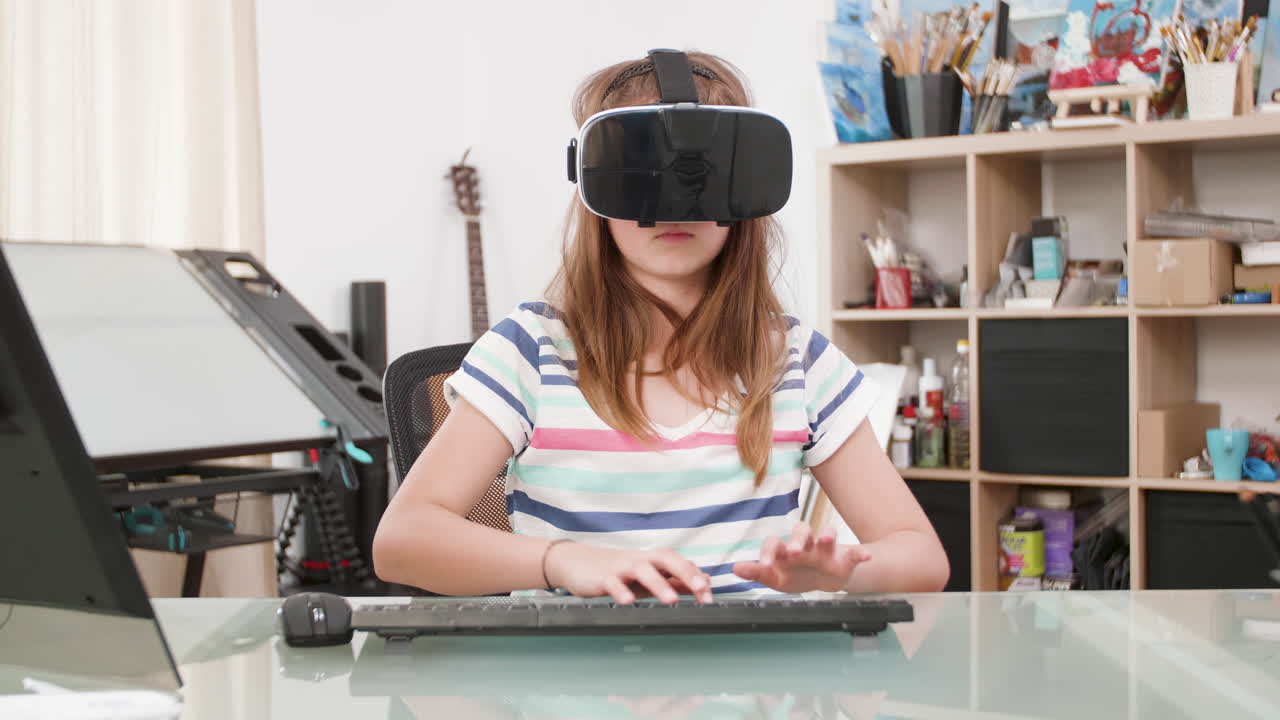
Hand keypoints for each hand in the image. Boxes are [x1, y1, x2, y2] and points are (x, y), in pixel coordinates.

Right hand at [544, 542, 713, 603]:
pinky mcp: (603, 577)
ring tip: (671, 600)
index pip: (681, 565)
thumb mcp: (648, 576)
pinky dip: (621, 591)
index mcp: (654, 560)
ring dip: (658, 584)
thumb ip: (674, 580)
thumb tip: (703, 583)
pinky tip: (629, 602)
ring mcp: (622, 567)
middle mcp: (641, 560)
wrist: (578, 563)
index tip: (710, 596)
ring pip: (642, 570)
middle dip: (685, 572)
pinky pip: (613, 583)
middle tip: (701, 589)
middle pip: (666, 558)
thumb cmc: (618, 571)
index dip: (697, 578)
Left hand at [732, 523, 871, 593]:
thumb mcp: (776, 577)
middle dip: (797, 540)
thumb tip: (734, 568)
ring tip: (828, 538)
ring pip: (825, 535)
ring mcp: (826, 550)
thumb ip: (757, 572)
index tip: (766, 566)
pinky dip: (861, 553)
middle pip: (800, 532)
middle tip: (794, 551)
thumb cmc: (796, 575)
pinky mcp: (845, 558)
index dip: (769, 553)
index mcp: (785, 549)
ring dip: (827, 535)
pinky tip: (866, 555)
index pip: (775, 543)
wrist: (824, 580)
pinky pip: (855, 552)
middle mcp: (805, 544)